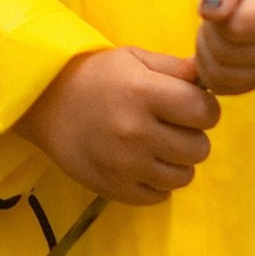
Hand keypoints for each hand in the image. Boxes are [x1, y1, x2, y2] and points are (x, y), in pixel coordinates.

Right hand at [24, 46, 217, 202]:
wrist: (44, 103)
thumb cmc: (96, 76)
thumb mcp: (134, 58)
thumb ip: (175, 68)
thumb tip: (210, 78)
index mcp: (144, 93)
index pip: (205, 111)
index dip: (205, 108)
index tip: (191, 105)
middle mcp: (136, 132)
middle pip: (199, 148)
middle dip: (193, 136)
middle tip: (172, 126)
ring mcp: (125, 165)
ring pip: (184, 176)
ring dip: (178, 162)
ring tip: (158, 146)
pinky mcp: (114, 189)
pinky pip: (159, 196)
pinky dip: (157, 182)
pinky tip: (143, 163)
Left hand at [194, 0, 254, 95]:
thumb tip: (209, 11)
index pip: (237, 27)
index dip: (219, 8)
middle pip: (226, 54)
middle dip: (210, 29)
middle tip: (221, 5)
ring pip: (220, 76)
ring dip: (207, 49)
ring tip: (221, 22)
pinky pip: (224, 87)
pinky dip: (211, 66)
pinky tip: (221, 41)